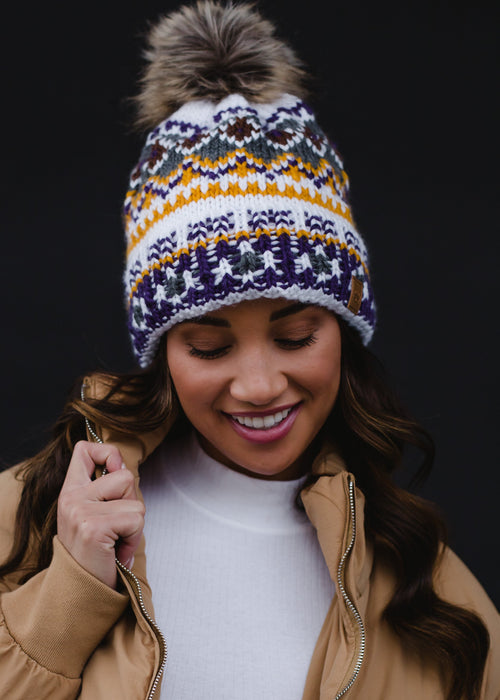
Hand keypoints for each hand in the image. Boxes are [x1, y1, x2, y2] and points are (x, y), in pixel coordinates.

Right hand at [57, 441, 144, 588]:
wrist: (81, 593)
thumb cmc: (96, 553)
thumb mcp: (95, 514)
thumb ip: (107, 487)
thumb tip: (121, 463)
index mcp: (70, 490)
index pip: (85, 449)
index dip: (107, 453)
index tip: (113, 471)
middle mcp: (71, 497)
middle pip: (124, 475)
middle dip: (131, 502)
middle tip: (116, 527)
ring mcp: (79, 511)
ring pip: (134, 500)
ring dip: (135, 524)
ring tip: (117, 540)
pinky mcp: (93, 527)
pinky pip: (135, 519)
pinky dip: (134, 538)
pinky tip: (117, 551)